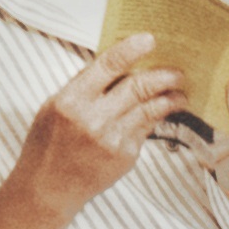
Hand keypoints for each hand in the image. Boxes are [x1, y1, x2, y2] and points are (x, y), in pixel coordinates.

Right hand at [7, 33, 185, 224]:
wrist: (48, 188)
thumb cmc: (48, 143)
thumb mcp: (54, 106)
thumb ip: (84, 86)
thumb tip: (118, 64)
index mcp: (71, 101)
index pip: (108, 66)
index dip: (131, 49)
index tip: (149, 39)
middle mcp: (94, 119)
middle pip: (139, 86)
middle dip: (164, 75)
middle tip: (178, 71)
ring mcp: (113, 140)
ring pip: (151, 108)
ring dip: (170, 97)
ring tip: (180, 92)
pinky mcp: (126, 157)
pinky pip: (147, 128)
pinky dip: (156, 116)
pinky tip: (162, 111)